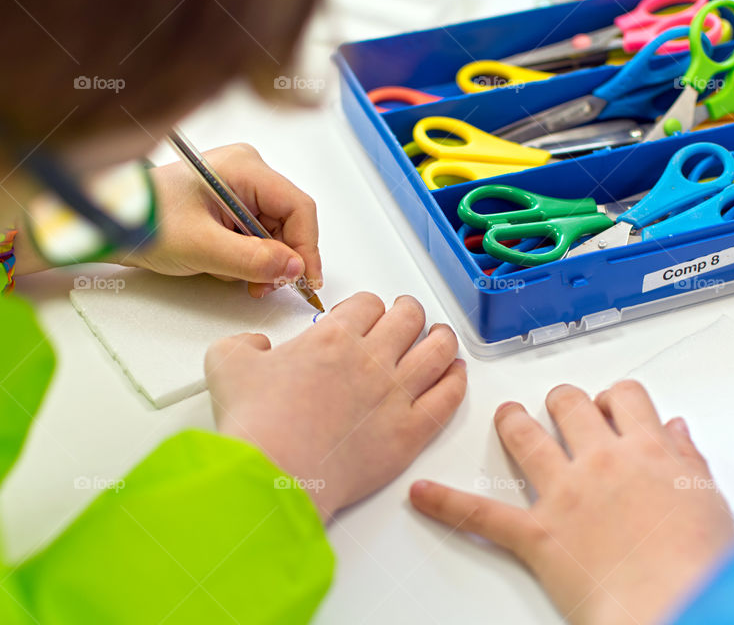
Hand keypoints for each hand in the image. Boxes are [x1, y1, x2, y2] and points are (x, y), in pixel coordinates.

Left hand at [117, 143, 322, 297]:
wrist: (113, 222)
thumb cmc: (146, 220)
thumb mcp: (202, 247)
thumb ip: (253, 259)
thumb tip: (294, 268)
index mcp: (244, 168)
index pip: (298, 207)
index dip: (307, 247)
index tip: (306, 279)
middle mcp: (248, 172)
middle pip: (290, 220)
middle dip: (282, 258)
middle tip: (268, 286)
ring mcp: (241, 188)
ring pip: (277, 231)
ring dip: (266, 261)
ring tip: (242, 278)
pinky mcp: (233, 205)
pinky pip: (259, 233)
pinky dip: (252, 257)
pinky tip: (232, 267)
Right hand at [205, 292, 466, 520]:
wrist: (274, 478)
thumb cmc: (256, 427)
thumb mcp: (228, 365)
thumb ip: (244, 344)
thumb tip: (257, 346)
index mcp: (334, 338)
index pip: (367, 304)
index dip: (367, 306)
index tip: (364, 314)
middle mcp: (372, 360)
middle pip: (408, 318)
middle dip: (408, 312)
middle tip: (406, 316)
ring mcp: (396, 395)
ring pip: (437, 350)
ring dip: (441, 337)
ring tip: (439, 336)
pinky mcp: (410, 432)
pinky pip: (448, 397)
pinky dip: (456, 379)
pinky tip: (455, 373)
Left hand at [410, 382, 733, 624]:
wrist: (671, 606)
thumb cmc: (697, 565)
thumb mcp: (710, 502)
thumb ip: (688, 460)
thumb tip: (676, 432)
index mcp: (647, 452)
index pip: (624, 398)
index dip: (614, 396)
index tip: (610, 402)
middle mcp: (601, 461)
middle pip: (570, 405)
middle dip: (562, 400)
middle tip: (559, 404)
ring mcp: (564, 494)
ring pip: (526, 436)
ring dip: (513, 421)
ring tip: (507, 416)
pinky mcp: (537, 533)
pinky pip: (482, 514)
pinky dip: (446, 502)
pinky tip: (423, 493)